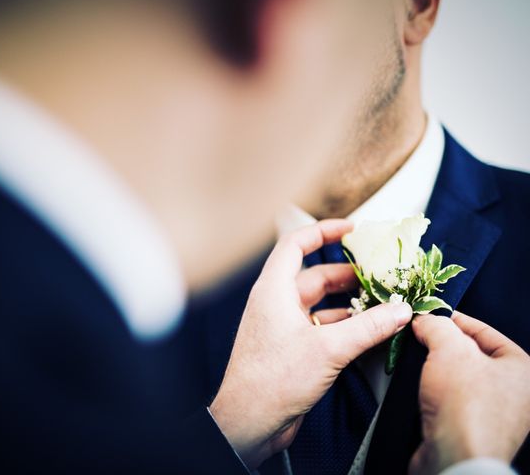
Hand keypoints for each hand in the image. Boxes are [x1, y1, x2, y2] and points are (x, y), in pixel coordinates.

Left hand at [209, 220, 412, 469]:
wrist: (249, 422)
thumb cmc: (273, 380)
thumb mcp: (328, 349)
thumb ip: (368, 327)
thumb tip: (400, 310)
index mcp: (274, 289)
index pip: (296, 244)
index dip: (324, 231)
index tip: (352, 229)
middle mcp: (276, 303)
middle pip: (315, 275)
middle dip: (348, 274)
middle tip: (381, 274)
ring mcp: (283, 325)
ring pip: (321, 303)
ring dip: (350, 303)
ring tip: (383, 303)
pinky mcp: (291, 347)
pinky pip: (321, 326)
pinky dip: (344, 325)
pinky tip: (368, 330)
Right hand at [410, 312, 529, 474]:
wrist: (454, 457)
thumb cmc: (464, 403)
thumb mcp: (449, 348)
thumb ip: (436, 325)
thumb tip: (423, 319)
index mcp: (522, 369)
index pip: (484, 331)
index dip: (453, 320)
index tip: (428, 315)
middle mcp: (516, 393)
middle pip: (471, 354)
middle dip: (442, 345)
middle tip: (418, 336)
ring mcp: (497, 415)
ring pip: (460, 378)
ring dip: (436, 368)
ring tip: (415, 360)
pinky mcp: (474, 431)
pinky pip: (453, 401)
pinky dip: (435, 391)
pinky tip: (419, 387)